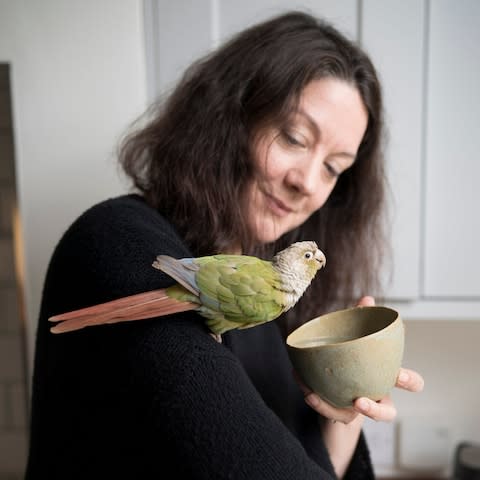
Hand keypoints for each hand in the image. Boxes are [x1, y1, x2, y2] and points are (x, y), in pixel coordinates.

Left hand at [299, 296, 424, 423]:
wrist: (337, 387)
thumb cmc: (353, 360)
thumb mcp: (357, 339)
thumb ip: (363, 319)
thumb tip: (368, 298)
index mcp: (385, 379)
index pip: (410, 383)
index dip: (411, 382)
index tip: (400, 375)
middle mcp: (374, 398)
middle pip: (387, 412)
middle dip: (376, 410)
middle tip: (360, 401)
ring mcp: (355, 410)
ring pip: (352, 418)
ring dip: (333, 409)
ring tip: (315, 396)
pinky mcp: (336, 414)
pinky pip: (325, 410)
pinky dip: (313, 397)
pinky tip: (300, 380)